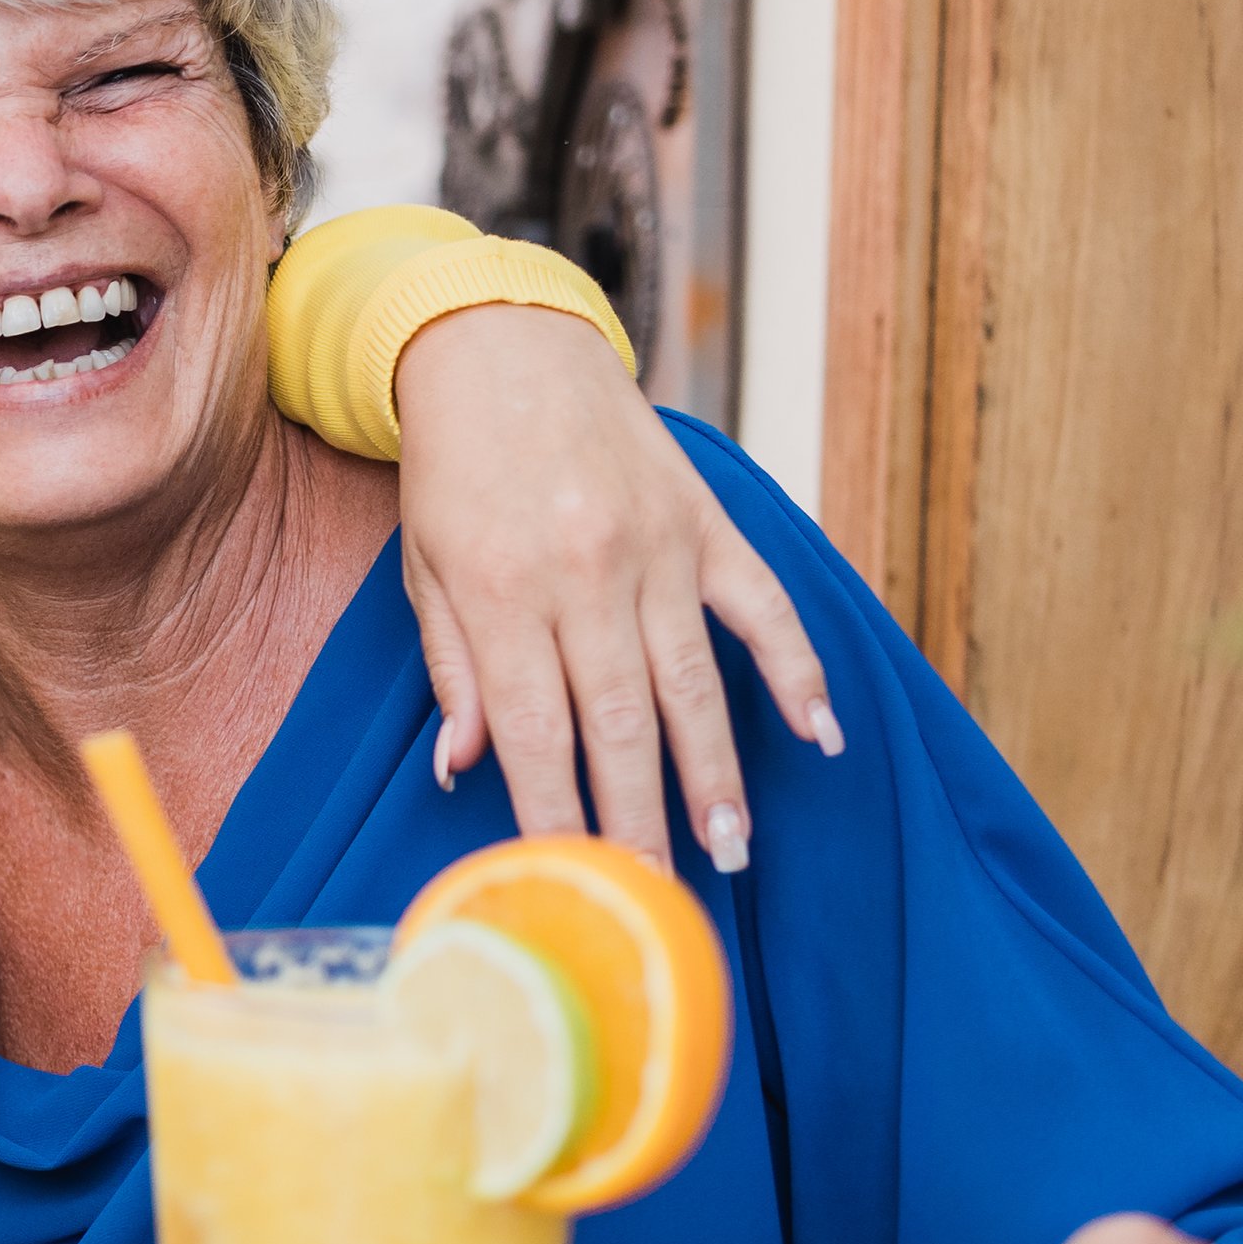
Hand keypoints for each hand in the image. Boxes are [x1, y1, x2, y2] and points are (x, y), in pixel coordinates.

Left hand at [392, 306, 839, 867]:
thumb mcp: (423, 567)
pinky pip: (762, 604)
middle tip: (658, 898)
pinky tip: (819, 733)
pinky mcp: (706, 521)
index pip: (534, 731)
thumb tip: (463, 768)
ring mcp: (656, 547)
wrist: (501, 345)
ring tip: (730, 847)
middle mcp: (585, 574)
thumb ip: (453, 668)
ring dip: (716, 771)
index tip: (568, 881)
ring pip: (694, 681)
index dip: (553, 813)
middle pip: (619, 723)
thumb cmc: (452, 470)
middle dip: (639, 819)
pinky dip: (795, 667)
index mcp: (503, 593)